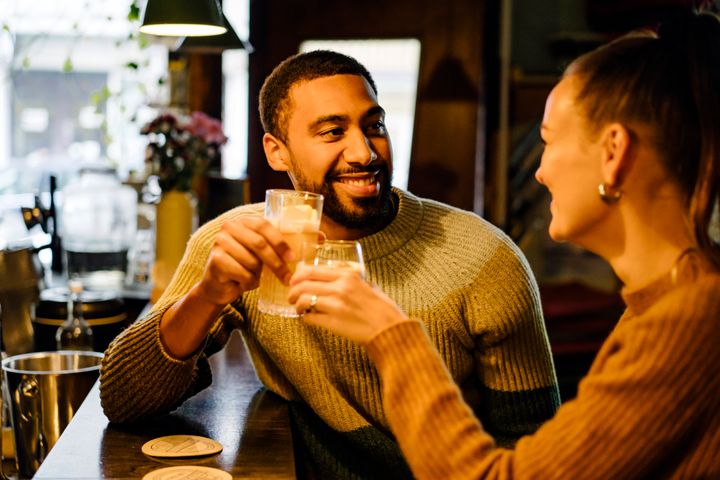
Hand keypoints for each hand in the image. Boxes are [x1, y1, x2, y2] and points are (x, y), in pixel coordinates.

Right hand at [197, 215, 294, 305]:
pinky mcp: (216, 260)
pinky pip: (243, 274)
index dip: (280, 242)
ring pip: (252, 261)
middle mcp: (229, 227)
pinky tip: (241, 283)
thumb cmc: (244, 267)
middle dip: (276, 263)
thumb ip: (275, 247)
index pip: (264, 226)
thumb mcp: (260, 254)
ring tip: (252, 277)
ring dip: (257, 275)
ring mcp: (220, 242)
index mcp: (243, 221)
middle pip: (260, 244)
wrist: (218, 286)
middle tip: (287, 277)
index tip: (292, 258)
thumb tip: (310, 245)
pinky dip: (248, 282)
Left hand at [288, 265, 408, 343]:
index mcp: (347, 275)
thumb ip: (347, 277)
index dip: (297, 275)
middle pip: (302, 283)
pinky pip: (310, 318)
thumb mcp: (365, 283)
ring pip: (303, 299)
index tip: (295, 280)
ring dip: (296, 304)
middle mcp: (340, 288)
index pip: (311, 269)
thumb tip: (327, 272)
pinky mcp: (334, 323)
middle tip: (291, 296)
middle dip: (292, 290)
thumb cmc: (380, 307)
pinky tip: (308, 318)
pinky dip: (305, 318)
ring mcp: (336, 305)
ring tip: (298, 308)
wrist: (389, 328)